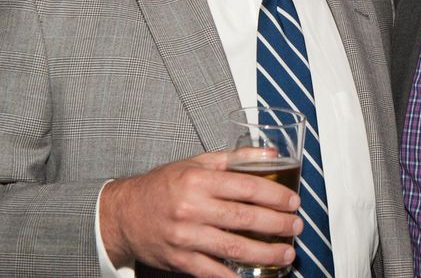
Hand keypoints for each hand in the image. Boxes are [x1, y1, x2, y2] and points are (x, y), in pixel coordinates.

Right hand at [100, 150, 301, 276]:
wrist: (123, 213)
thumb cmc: (163, 185)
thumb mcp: (196, 163)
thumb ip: (234, 158)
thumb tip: (269, 154)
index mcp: (198, 180)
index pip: (247, 187)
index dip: (275, 195)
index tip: (293, 201)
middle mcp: (191, 208)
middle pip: (244, 218)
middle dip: (277, 224)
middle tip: (296, 226)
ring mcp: (185, 236)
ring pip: (232, 247)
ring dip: (265, 252)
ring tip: (286, 252)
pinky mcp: (179, 259)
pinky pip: (212, 271)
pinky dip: (235, 276)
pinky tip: (255, 276)